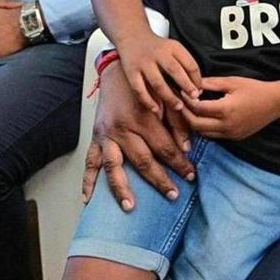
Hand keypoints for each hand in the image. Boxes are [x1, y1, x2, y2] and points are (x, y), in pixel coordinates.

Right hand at [81, 58, 195, 210]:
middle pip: (143, 160)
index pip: (165, 147)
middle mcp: (122, 128)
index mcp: (142, 117)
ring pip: (114, 166)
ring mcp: (106, 135)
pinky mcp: (95, 138)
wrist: (116, 73)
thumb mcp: (165, 98)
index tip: (191, 174)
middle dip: (159, 179)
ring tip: (130, 206)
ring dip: (122, 188)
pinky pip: (90, 162)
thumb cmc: (144, 86)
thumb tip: (187, 147)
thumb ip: (177, 122)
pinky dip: (88, 181)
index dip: (180, 162)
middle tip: (173, 194)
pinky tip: (89, 198)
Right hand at [120, 31, 203, 117]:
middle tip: (194, 98)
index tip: (199, 90)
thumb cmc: (157, 47)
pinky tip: (156, 109)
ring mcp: (143, 63)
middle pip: (175, 71)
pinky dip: (148, 101)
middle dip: (186, 86)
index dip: (197, 79)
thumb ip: (185, 64)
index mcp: (172, 47)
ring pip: (158, 83)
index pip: (189, 63)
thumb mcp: (173, 49)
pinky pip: (139, 89)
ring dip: (169, 97)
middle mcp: (158, 53)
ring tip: (179, 107)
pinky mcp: (130, 71)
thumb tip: (198, 87)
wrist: (131, 35)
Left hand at [178, 76, 279, 140]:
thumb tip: (192, 84)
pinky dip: (205, 128)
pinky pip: (214, 135)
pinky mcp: (234, 137)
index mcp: (225, 109)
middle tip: (180, 104)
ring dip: (194, 123)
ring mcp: (231, 134)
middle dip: (185, 115)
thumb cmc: (254, 89)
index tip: (181, 91)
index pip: (198, 108)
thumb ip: (210, 84)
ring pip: (203, 133)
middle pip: (196, 125)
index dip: (187, 100)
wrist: (275, 103)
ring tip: (189, 111)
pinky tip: (203, 117)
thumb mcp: (232, 82)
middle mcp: (226, 125)